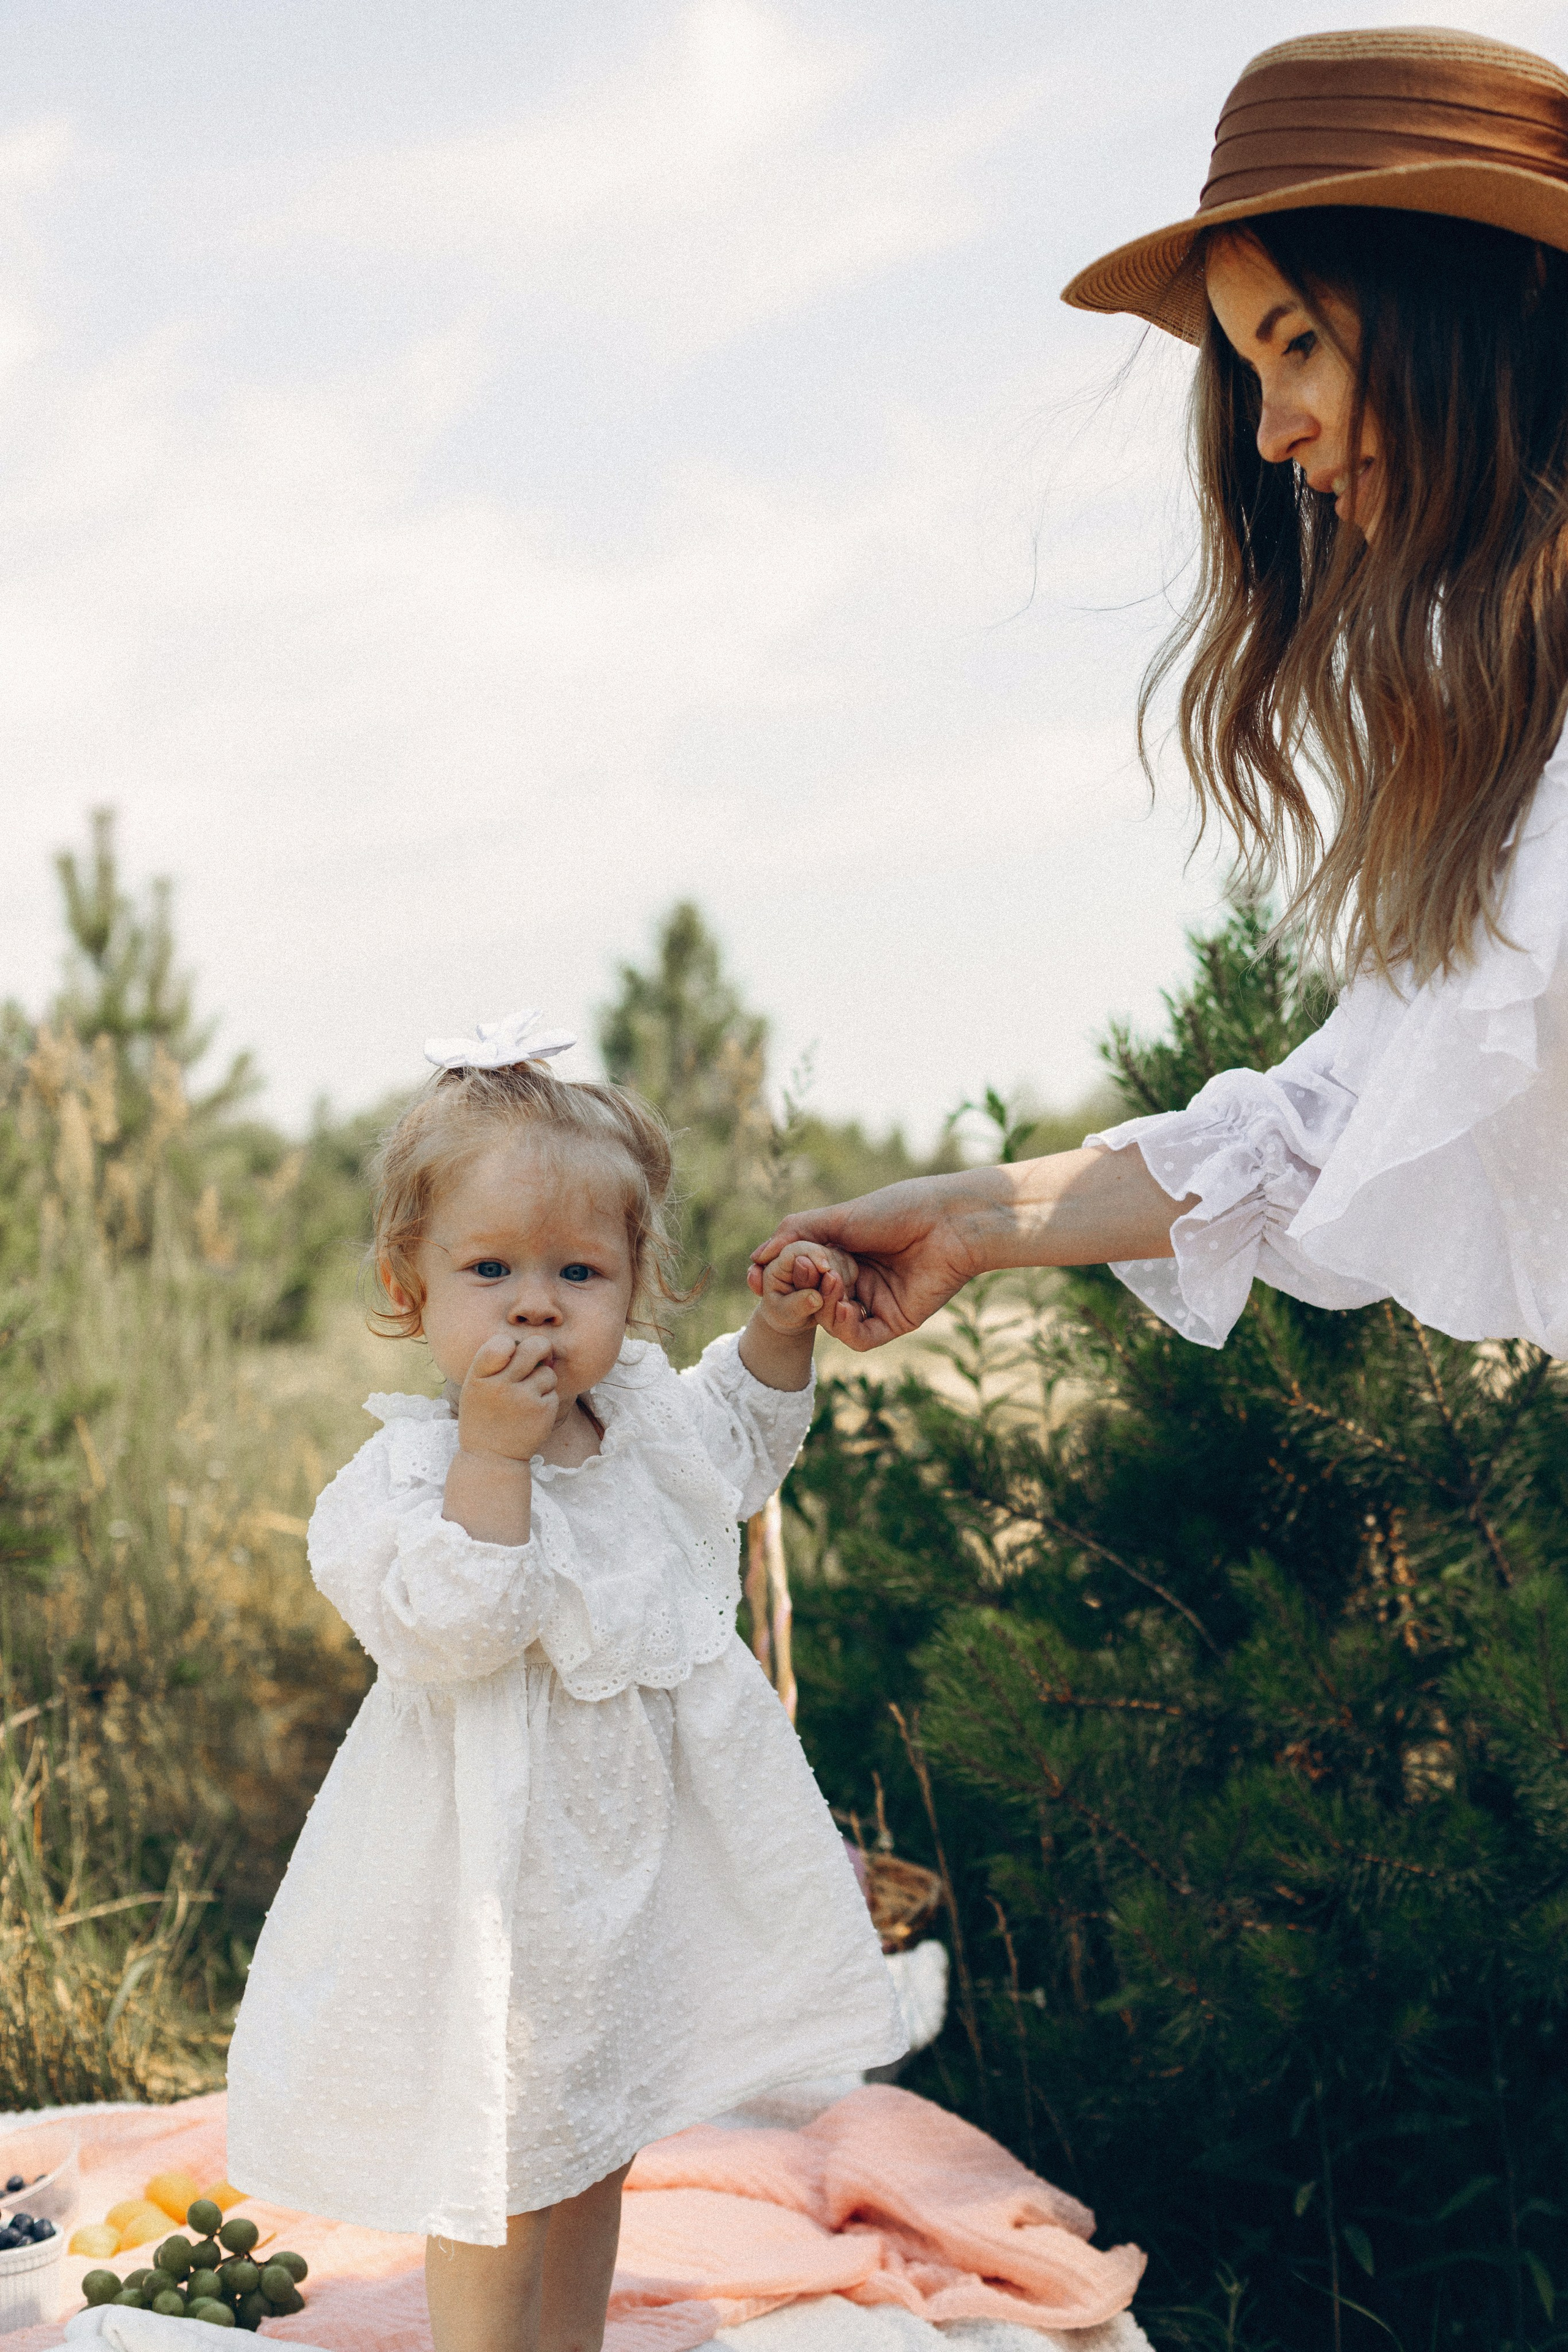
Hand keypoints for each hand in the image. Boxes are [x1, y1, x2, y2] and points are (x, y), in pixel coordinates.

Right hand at [456, 1329, 558, 1463]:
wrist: (491, 1459)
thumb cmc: (484, 1419)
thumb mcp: (476, 1389)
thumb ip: (498, 1365)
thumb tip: (538, 1347)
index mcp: (480, 1377)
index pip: (500, 1342)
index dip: (510, 1343)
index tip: (511, 1352)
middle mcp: (501, 1386)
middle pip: (534, 1348)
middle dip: (542, 1347)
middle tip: (542, 1354)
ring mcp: (523, 1399)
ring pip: (547, 1373)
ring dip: (543, 1380)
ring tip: (528, 1398)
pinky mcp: (542, 1411)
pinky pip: (553, 1392)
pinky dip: (547, 1399)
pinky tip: (532, 1413)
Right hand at [748, 1174, 980, 1350]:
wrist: (949, 1221)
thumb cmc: (899, 1209)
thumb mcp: (839, 1216)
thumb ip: (796, 1233)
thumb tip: (757, 1257)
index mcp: (842, 1255)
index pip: (800, 1275)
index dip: (780, 1278)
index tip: (757, 1278)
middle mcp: (856, 1281)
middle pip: (812, 1300)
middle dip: (801, 1291)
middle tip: (802, 1274)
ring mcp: (875, 1303)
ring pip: (832, 1322)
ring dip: (824, 1307)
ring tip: (831, 1283)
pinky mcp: (894, 1322)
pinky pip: (859, 1338)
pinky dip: (845, 1328)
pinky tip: (846, 1309)